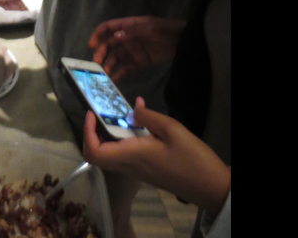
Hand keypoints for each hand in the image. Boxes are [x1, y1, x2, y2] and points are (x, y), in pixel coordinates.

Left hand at [82, 98, 230, 216]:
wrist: (210, 186)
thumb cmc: (192, 158)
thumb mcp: (172, 129)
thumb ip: (147, 118)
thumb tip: (131, 111)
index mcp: (131, 155)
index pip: (94, 152)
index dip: (86, 133)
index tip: (91, 114)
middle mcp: (129, 164)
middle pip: (97, 154)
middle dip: (92, 132)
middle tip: (100, 112)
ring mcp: (136, 169)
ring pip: (110, 153)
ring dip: (108, 133)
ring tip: (117, 111)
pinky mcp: (145, 169)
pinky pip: (125, 153)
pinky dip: (124, 136)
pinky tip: (139, 120)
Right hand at [88, 17, 184, 82]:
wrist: (184, 41)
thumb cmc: (166, 30)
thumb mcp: (150, 28)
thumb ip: (132, 32)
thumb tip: (114, 37)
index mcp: (128, 25)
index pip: (108, 27)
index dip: (98, 34)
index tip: (91, 44)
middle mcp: (127, 38)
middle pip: (109, 45)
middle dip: (101, 53)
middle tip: (96, 64)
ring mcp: (134, 50)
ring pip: (116, 58)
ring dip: (108, 65)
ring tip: (103, 75)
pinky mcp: (140, 62)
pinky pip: (127, 68)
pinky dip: (120, 74)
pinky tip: (114, 81)